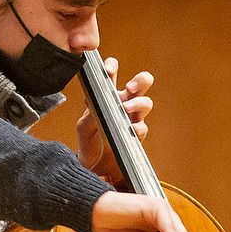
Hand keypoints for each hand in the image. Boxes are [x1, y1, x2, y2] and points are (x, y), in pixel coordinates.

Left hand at [76, 56, 154, 183]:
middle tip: (129, 87)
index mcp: (108, 95)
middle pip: (141, 84)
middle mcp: (124, 103)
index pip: (113, 75)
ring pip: (146, 103)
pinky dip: (137, 127)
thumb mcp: (84, 124)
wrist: (93, 165)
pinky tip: (131, 129)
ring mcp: (133, 118)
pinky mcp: (137, 135)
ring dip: (138, 103)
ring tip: (126, 108)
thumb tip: (95, 103)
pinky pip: (142, 127)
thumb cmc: (89, 140)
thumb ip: (89, 112)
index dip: (113, 67)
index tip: (108, 68)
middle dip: (140, 80)